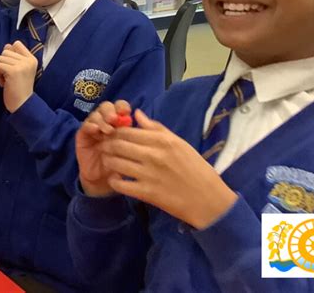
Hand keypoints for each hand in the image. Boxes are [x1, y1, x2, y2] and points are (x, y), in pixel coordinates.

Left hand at [0, 41, 36, 112]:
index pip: (17, 44)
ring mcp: (21, 65)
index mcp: (32, 59)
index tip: (13, 66)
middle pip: (5, 51)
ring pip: (0, 58)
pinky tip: (4, 83)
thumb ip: (15, 57)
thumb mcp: (21, 70)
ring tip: (7, 80)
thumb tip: (7, 45)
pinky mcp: (13, 71)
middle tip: (9, 76)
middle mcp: (28, 60)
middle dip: (3, 63)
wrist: (23, 103)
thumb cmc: (20, 88)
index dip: (10, 53)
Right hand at [76, 100, 131, 196]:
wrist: (105, 180)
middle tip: (114, 119)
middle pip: (106, 107)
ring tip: (108, 130)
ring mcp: (93, 127)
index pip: (119, 106)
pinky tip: (96, 130)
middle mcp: (105, 121)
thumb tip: (139, 113)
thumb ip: (136, 131)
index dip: (122, 107)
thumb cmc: (122, 162)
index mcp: (119, 121)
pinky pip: (85, 125)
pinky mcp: (83, 135)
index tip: (127, 112)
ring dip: (102, 120)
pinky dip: (90, 125)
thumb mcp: (133, 148)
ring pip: (95, 115)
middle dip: (110, 111)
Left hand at [99, 110, 237, 229]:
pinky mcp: (146, 193)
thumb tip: (137, 113)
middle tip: (105, 147)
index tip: (112, 134)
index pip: (128, 131)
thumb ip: (156, 128)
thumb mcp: (180, 143)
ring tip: (108, 161)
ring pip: (115, 163)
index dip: (115, 131)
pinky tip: (116, 179)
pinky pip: (120, 184)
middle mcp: (153, 155)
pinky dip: (114, 180)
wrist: (207, 199)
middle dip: (107, 145)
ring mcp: (148, 175)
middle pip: (118, 145)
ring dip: (108, 161)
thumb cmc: (196, 168)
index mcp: (162, 140)